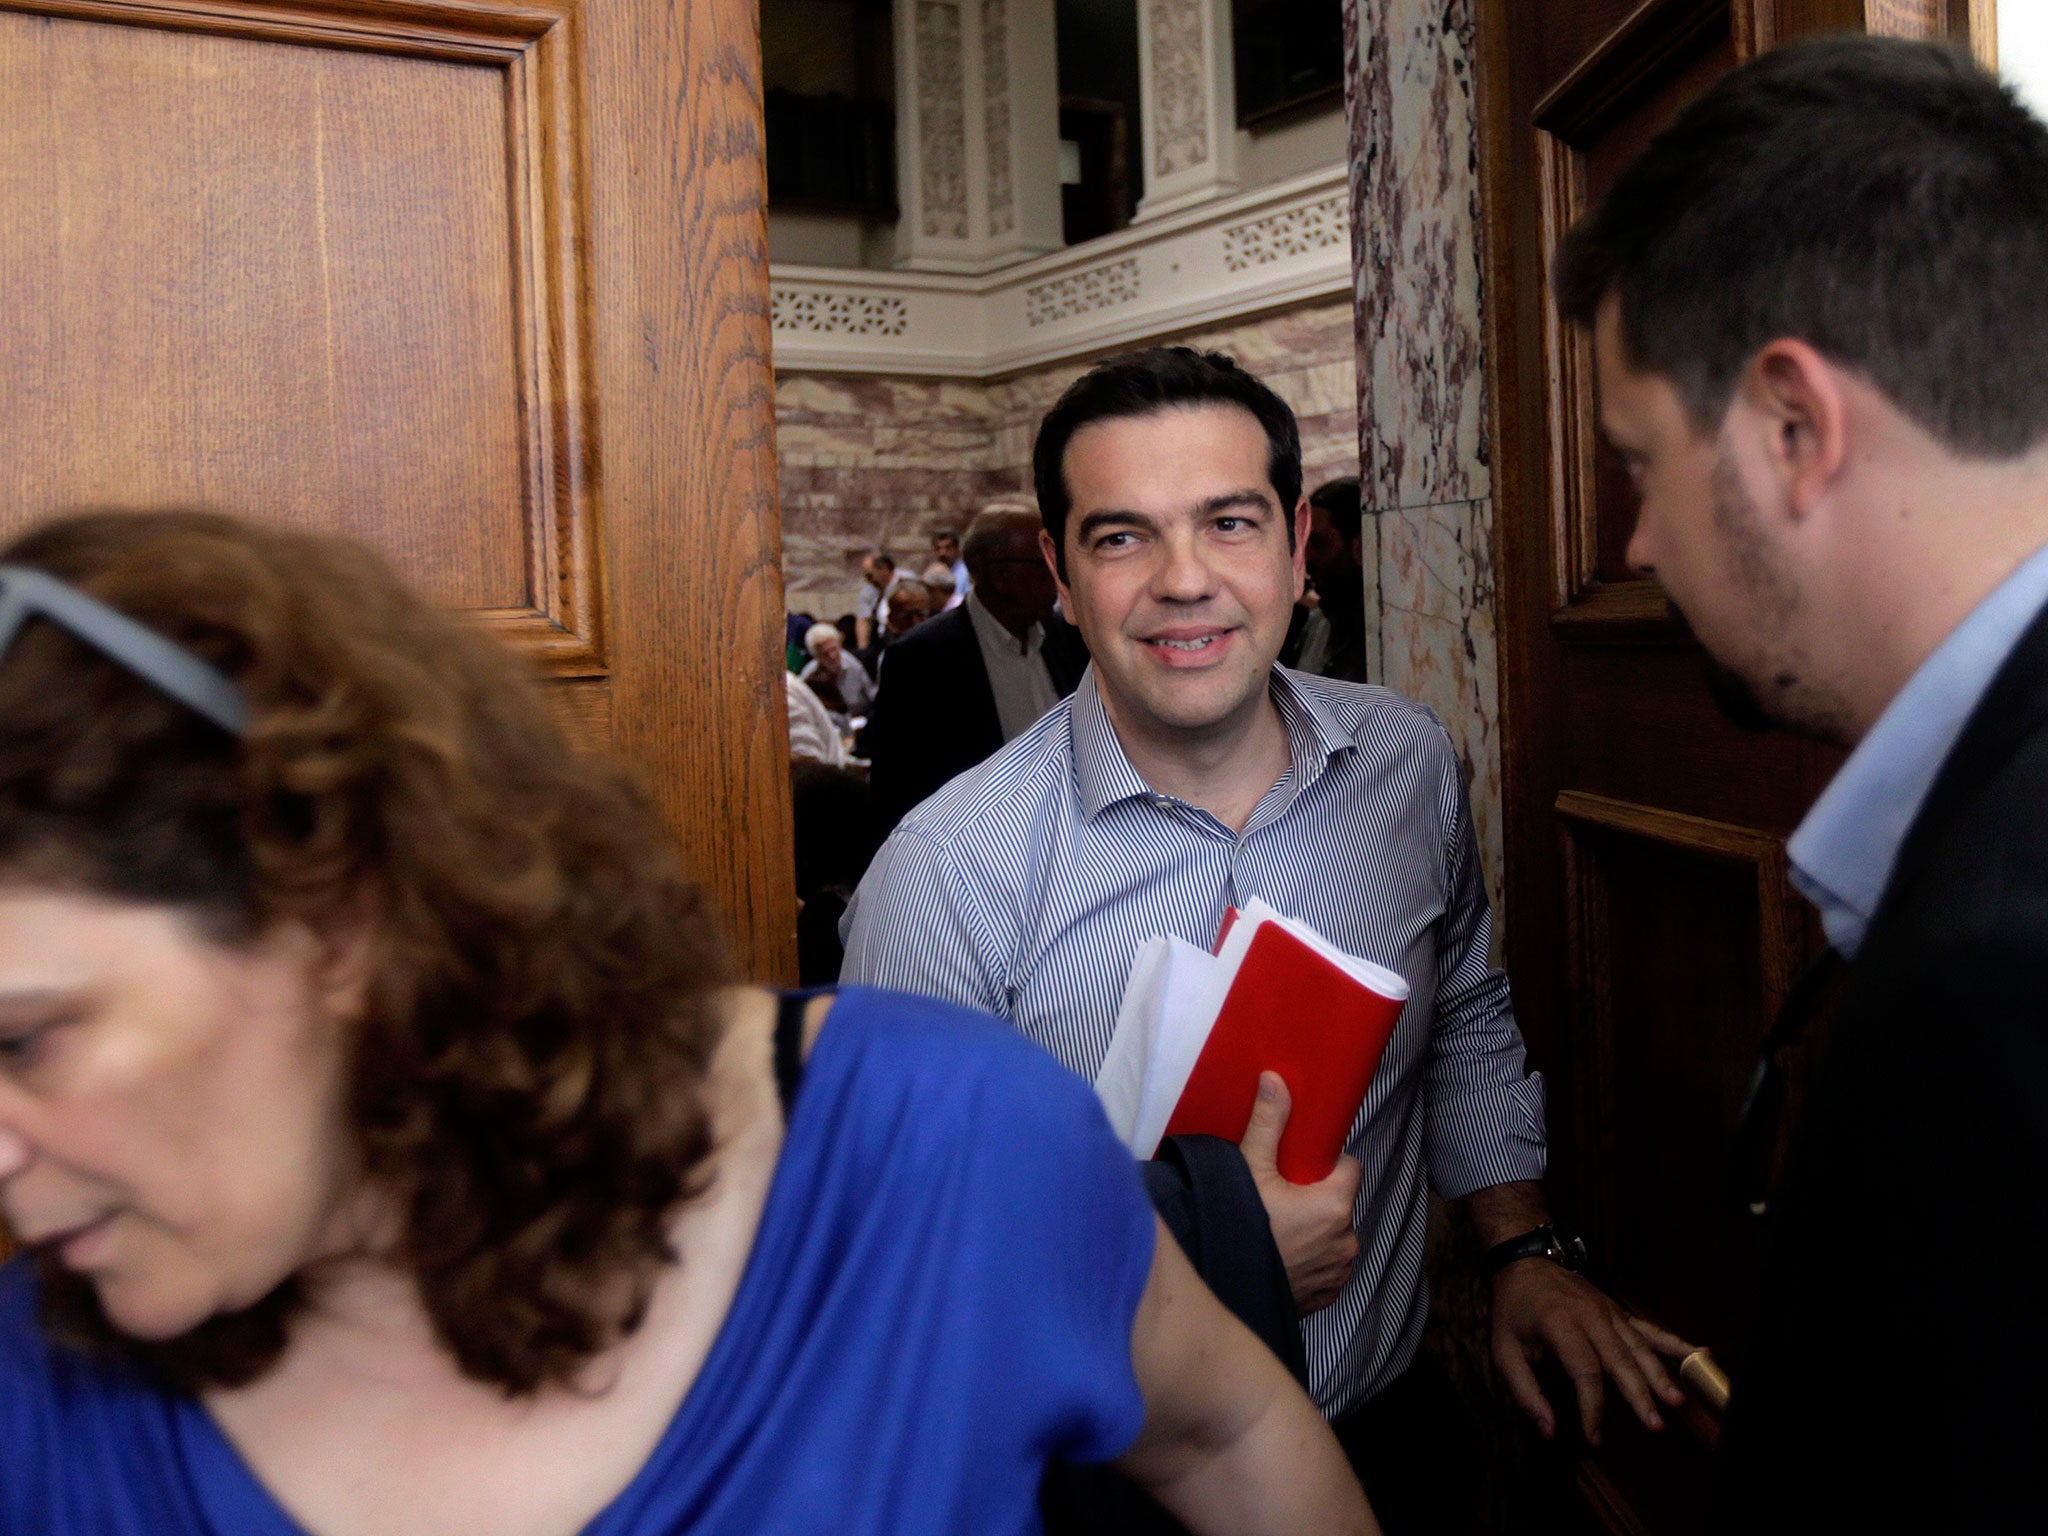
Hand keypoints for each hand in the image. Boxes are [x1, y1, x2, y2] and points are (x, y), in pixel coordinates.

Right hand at [1239, 1071, 1362, 1315]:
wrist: (1223, 1288)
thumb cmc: (1237, 1225)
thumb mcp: (1249, 1168)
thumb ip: (1268, 1122)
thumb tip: (1275, 1078)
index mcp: (1335, 1205)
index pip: (1350, 1168)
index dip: (1327, 1165)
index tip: (1300, 1170)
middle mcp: (1347, 1241)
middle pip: (1340, 1202)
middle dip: (1318, 1198)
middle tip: (1281, 1200)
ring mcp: (1339, 1272)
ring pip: (1336, 1235)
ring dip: (1317, 1231)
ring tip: (1280, 1231)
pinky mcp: (1328, 1296)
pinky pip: (1329, 1266)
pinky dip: (1313, 1260)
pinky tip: (1285, 1257)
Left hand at [1490, 1260, 1694, 1444]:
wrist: (1525, 1265)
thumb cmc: (1514, 1311)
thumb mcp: (1503, 1351)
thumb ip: (1525, 1392)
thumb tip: (1549, 1431)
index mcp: (1560, 1325)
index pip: (1584, 1372)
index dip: (1591, 1408)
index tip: (1593, 1437)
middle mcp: (1590, 1316)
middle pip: (1620, 1360)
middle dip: (1639, 1395)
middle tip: (1654, 1425)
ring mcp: (1609, 1313)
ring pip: (1640, 1347)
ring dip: (1660, 1375)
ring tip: (1678, 1400)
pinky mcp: (1619, 1313)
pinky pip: (1650, 1330)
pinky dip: (1675, 1343)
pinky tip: (1701, 1353)